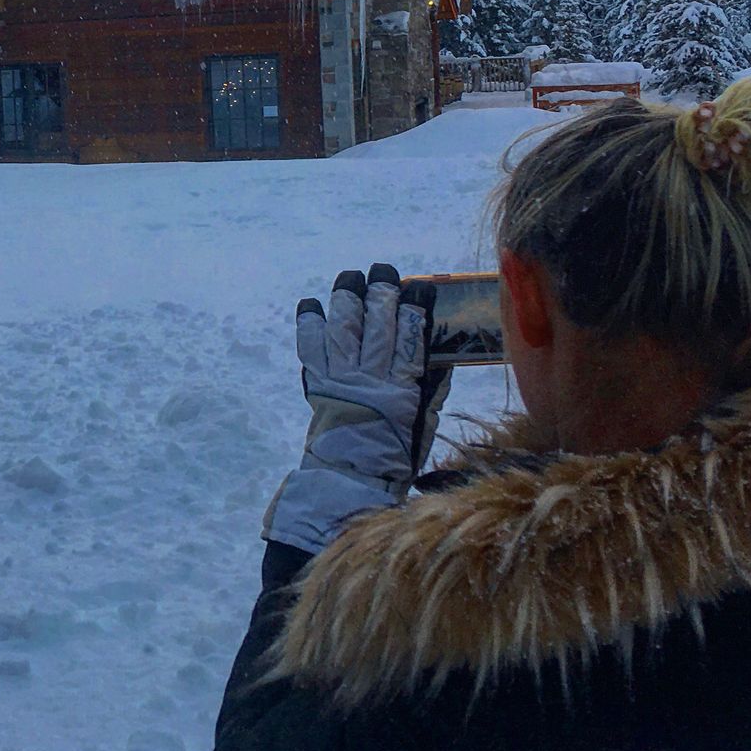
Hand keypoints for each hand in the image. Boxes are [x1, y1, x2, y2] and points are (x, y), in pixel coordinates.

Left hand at [261, 265, 451, 553]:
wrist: (350, 480)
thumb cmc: (394, 454)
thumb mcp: (422, 423)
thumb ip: (431, 388)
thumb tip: (441, 354)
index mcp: (402, 391)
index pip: (412, 342)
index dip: (414, 311)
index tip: (419, 287)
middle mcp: (370, 380)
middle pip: (376, 327)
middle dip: (380, 294)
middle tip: (382, 271)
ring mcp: (341, 380)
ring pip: (344, 330)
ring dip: (346, 299)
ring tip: (350, 278)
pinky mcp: (318, 384)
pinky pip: (311, 348)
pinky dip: (310, 325)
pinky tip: (311, 305)